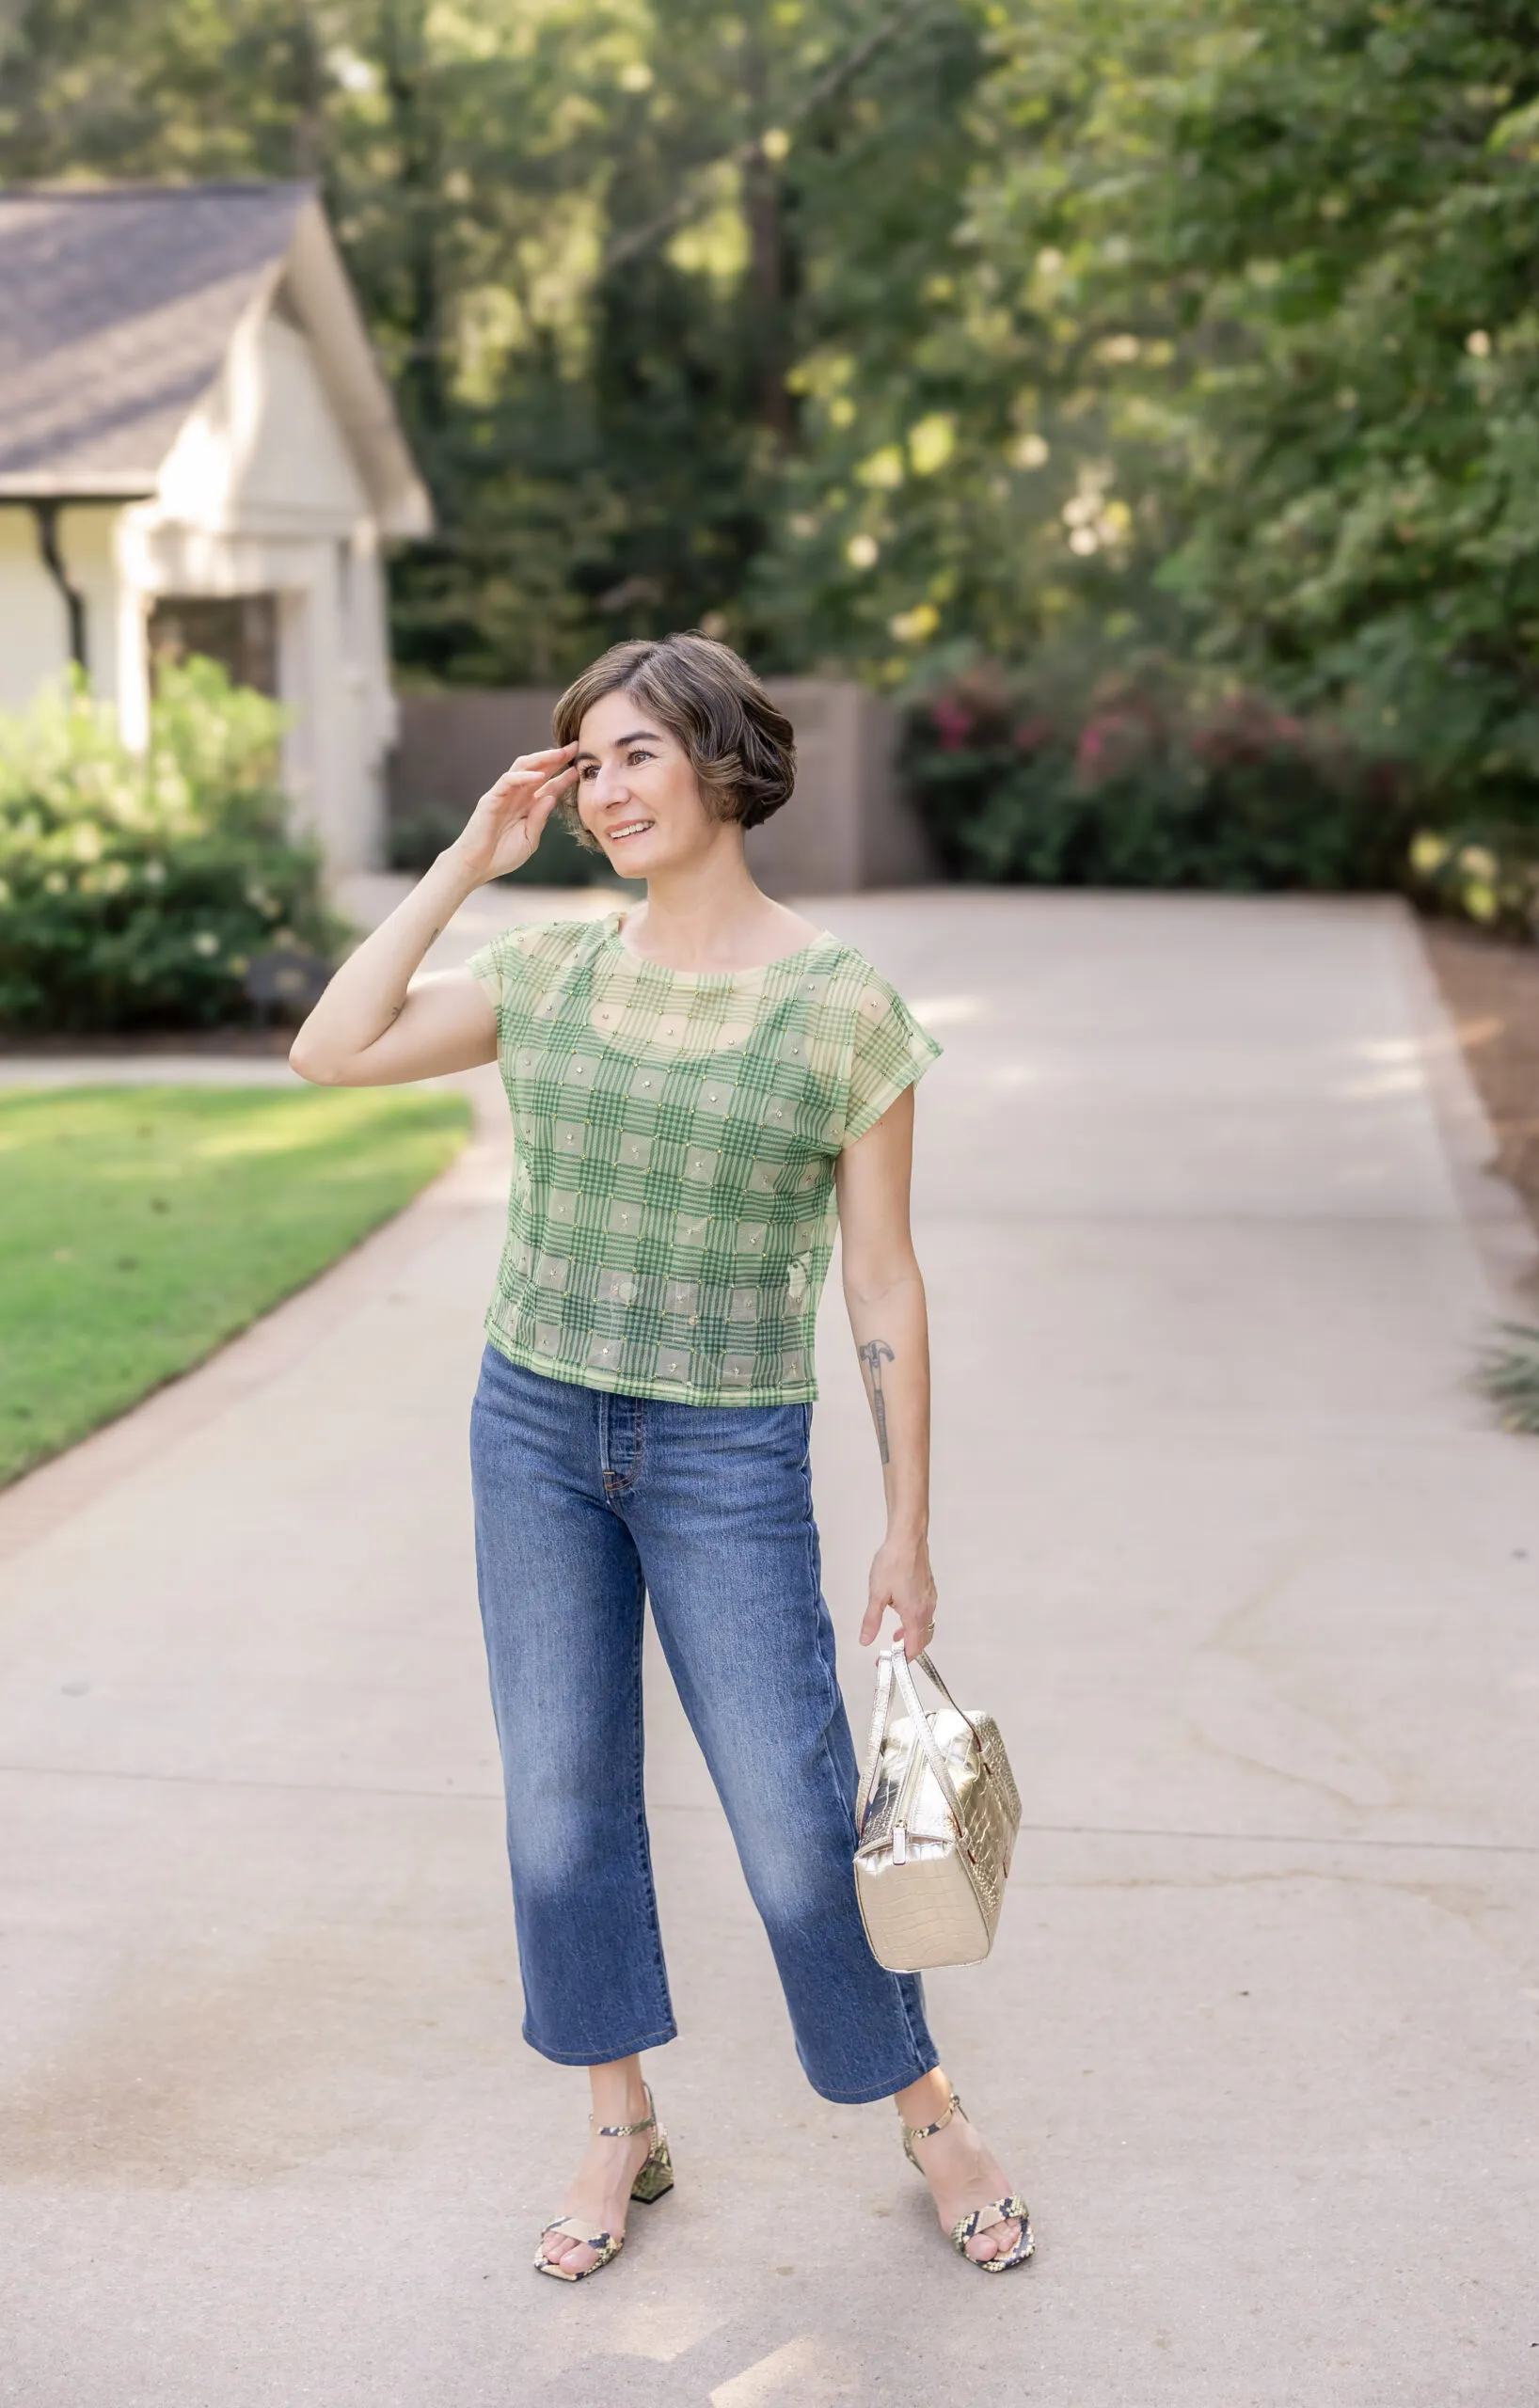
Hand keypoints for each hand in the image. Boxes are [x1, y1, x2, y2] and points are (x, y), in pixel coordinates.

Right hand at [447, 745, 579, 885]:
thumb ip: (540, 819)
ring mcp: (503, 795)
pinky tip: (538, 776)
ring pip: (522, 768)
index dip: (565, 776)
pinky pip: (507, 781)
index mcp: (528, 806)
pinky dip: (523, 776)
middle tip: (574, 748)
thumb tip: (552, 797)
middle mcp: (517, 796)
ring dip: (541, 759)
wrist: (477, 866)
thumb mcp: (530, 839)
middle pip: (538, 769)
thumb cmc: (502, 855)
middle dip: (556, 758)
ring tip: (559, 754)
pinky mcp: (491, 798)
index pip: (549, 785)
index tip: (582, 767)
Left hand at [860, 1533, 937, 1660]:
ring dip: (912, 1635)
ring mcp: (930, 1598)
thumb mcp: (876, 1595)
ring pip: (926, 1626)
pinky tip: (901, 1612)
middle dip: (909, 1649)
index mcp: (915, 1614)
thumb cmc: (893, 1564)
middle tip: (892, 1652)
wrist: (908, 1539)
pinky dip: (916, 1621)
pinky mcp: (929, 1589)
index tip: (888, 1662)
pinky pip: (926, 1613)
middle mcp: (927, 1609)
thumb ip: (871, 1620)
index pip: (914, 1647)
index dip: (902, 1659)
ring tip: (895, 1634)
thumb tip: (865, 1641)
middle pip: (923, 1640)